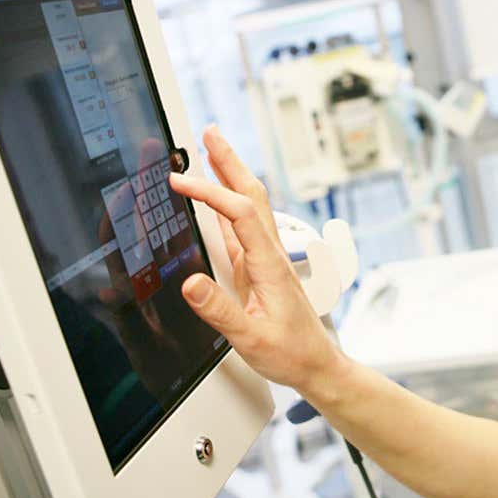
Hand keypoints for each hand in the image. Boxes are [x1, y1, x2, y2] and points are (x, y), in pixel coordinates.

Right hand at [168, 125, 342, 391]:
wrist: (317, 364)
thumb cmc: (291, 353)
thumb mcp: (251, 337)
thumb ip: (220, 311)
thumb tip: (191, 283)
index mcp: (269, 264)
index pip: (238, 213)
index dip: (209, 191)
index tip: (180, 180)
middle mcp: (270, 253)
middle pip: (250, 194)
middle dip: (228, 161)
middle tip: (209, 133)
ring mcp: (266, 257)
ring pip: (248, 205)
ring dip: (230, 175)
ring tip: (210, 152)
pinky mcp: (260, 267)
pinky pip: (242, 225)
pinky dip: (226, 203)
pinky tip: (216, 198)